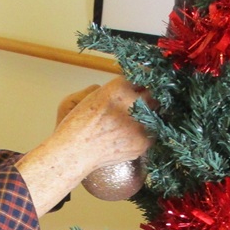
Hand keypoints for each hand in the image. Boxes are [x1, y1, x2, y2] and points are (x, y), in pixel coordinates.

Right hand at [15, 77, 152, 214]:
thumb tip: (138, 87)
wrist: (75, 152)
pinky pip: (151, 132)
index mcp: (118, 89)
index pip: (141, 77)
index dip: (140, 82)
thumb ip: (118, 89)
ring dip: (146, 115)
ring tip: (129, 122)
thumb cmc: (79, 123)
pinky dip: (143, 132)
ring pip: (155, 114)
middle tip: (137, 104)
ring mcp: (139, 125)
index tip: (140, 85)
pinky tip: (127, 135)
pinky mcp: (142, 143)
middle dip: (146, 97)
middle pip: (152, 94)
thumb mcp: (94, 95)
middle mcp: (131, 105)